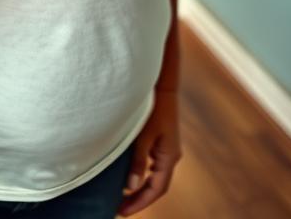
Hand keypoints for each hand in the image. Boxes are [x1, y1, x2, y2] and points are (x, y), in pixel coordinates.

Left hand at [117, 89, 181, 215]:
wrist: (162, 85)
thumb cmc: (153, 107)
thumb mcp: (143, 135)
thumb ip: (138, 160)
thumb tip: (131, 185)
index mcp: (168, 157)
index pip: (156, 189)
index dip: (140, 202)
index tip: (122, 212)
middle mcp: (170, 156)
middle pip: (156, 186)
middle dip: (139, 198)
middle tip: (119, 209)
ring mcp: (167, 148)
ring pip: (155, 176)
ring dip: (140, 187)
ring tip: (121, 196)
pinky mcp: (162, 141)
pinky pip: (153, 164)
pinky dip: (142, 174)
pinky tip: (129, 174)